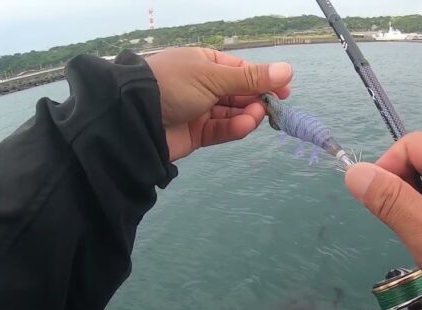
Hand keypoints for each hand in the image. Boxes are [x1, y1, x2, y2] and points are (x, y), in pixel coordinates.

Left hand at [146, 47, 292, 161]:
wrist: (134, 116)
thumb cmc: (173, 84)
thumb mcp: (214, 76)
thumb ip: (251, 77)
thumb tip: (287, 70)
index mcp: (205, 63)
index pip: (241, 70)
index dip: (264, 79)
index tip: (285, 90)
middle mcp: (202, 85)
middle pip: (238, 93)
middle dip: (256, 99)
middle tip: (272, 106)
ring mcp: (199, 110)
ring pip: (231, 113)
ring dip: (246, 114)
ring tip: (256, 115)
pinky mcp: (196, 134)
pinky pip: (220, 130)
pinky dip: (234, 128)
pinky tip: (245, 125)